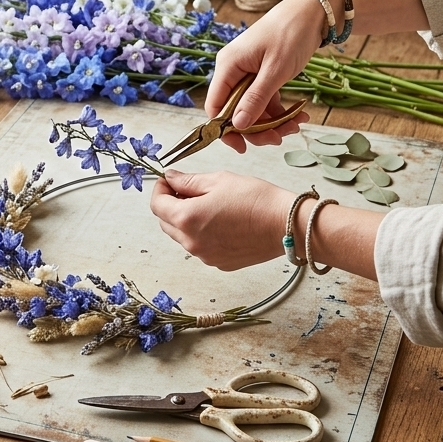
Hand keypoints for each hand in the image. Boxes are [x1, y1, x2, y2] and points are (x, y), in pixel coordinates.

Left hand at [150, 169, 291, 271]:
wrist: (286, 224)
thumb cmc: (256, 200)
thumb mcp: (218, 181)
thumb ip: (188, 181)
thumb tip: (170, 178)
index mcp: (186, 219)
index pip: (156, 205)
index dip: (160, 189)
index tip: (169, 181)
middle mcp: (192, 242)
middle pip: (166, 223)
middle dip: (171, 205)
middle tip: (187, 190)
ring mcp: (205, 256)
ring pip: (182, 237)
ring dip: (186, 220)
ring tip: (208, 205)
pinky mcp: (220, 263)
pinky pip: (201, 247)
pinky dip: (202, 234)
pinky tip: (221, 221)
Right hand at [207, 0, 333, 153]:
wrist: (312, 12)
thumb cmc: (291, 33)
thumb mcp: (275, 71)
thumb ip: (255, 99)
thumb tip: (237, 126)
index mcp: (228, 67)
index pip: (215, 107)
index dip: (225, 130)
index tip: (243, 146)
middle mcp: (233, 71)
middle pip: (235, 112)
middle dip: (257, 128)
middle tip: (279, 138)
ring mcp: (247, 74)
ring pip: (252, 109)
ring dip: (273, 122)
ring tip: (296, 124)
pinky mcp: (262, 75)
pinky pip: (265, 101)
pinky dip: (280, 111)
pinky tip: (298, 115)